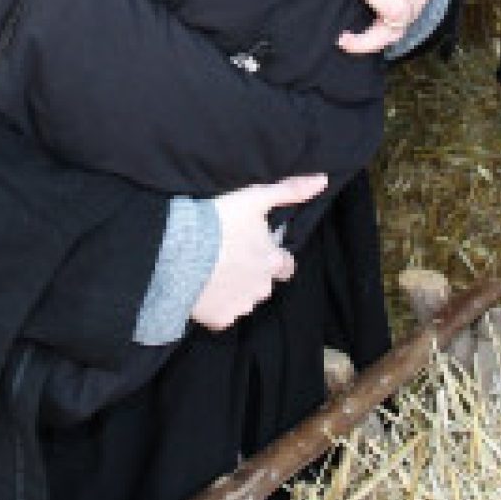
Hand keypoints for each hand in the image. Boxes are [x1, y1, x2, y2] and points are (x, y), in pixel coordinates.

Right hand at [192, 173, 327, 329]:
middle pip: (263, 283)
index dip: (273, 258)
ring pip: (243, 300)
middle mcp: (262, 287)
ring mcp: (240, 305)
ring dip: (234, 289)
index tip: (256, 250)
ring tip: (212, 271)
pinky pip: (222, 316)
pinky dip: (215, 306)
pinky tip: (202, 288)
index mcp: (273, 261)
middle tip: (229, 257)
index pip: (285, 266)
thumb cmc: (217, 221)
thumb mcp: (254, 198)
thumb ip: (289, 191)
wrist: (178, 248)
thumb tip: (322, 180)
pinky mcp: (219, 319)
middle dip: (252, 274)